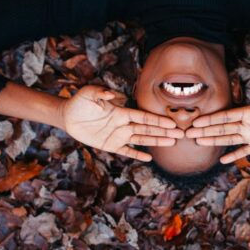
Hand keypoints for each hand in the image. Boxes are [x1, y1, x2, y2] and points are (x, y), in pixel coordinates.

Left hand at [59, 85, 182, 160]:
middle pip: (147, 129)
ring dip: (156, 141)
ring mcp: (118, 136)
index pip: (143, 117)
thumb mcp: (89, 93)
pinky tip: (149, 158)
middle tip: (180, 134)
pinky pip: (126, 151)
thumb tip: (113, 95)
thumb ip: (101, 92)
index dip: (157, 120)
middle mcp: (123, 124)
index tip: (171, 122)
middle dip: (164, 131)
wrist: (68, 116)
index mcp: (121, 112)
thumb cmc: (80, 102)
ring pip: (141, 139)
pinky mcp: (110, 145)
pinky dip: (137, 154)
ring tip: (172, 143)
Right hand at [185, 93, 249, 162]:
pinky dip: (234, 155)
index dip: (212, 119)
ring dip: (214, 140)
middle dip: (205, 130)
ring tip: (198, 142)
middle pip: (222, 127)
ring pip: (229, 138)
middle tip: (188, 133)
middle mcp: (247, 123)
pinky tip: (223, 160)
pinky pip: (244, 151)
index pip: (227, 116)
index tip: (197, 121)